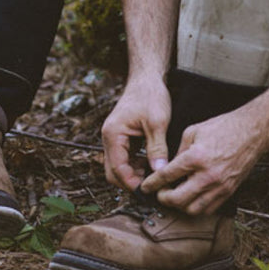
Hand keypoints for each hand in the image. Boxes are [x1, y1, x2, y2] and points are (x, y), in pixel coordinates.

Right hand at [101, 76, 171, 190]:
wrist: (147, 78)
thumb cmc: (150, 95)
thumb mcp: (157, 122)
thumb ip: (157, 148)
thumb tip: (159, 172)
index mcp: (113, 134)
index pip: (117, 168)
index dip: (131, 182)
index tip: (147, 191)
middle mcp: (109, 138)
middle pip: (113, 171)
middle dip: (130, 181)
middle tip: (151, 189)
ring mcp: (114, 138)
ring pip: (119, 166)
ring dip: (133, 174)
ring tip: (154, 178)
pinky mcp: (122, 138)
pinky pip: (125, 158)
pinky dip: (135, 166)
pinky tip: (152, 166)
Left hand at [139, 108, 267, 215]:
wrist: (253, 132)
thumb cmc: (224, 128)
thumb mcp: (193, 131)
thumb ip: (178, 152)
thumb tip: (168, 168)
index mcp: (196, 157)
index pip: (167, 176)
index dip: (152, 184)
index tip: (146, 187)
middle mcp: (208, 176)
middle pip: (177, 199)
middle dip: (163, 198)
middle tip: (159, 193)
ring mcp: (220, 186)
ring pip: (192, 210)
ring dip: (179, 206)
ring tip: (175, 196)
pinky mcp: (229, 192)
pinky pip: (208, 209)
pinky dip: (196, 207)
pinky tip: (191, 197)